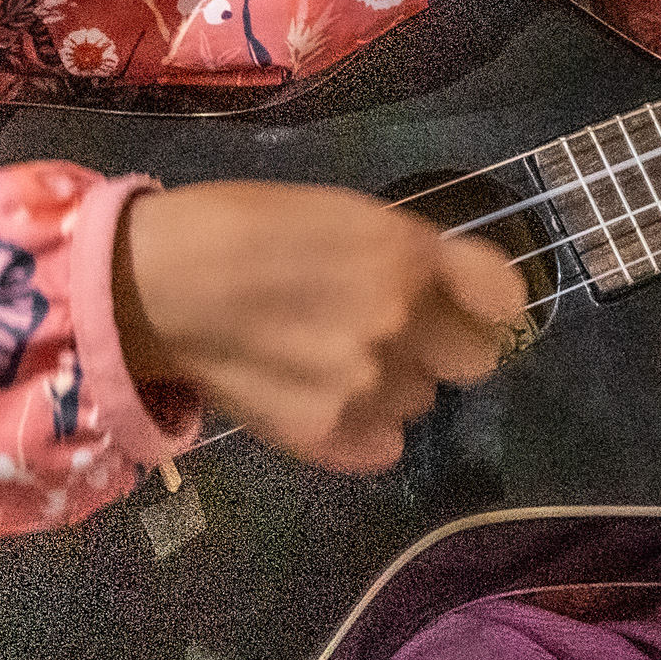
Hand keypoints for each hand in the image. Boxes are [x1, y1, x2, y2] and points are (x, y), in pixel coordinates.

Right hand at [112, 182, 528, 471]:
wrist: (156, 285)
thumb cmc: (243, 226)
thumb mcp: (344, 213)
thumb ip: (405, 252)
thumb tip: (447, 288)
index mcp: (408, 254)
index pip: (505, 297)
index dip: (488, 303)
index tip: (470, 305)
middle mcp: (401, 322)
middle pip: (475, 360)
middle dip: (443, 346)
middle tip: (395, 334)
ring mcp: (365, 385)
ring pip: (421, 401)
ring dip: (393, 385)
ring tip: (334, 360)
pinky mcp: (326, 436)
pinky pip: (383, 446)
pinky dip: (362, 431)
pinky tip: (324, 400)